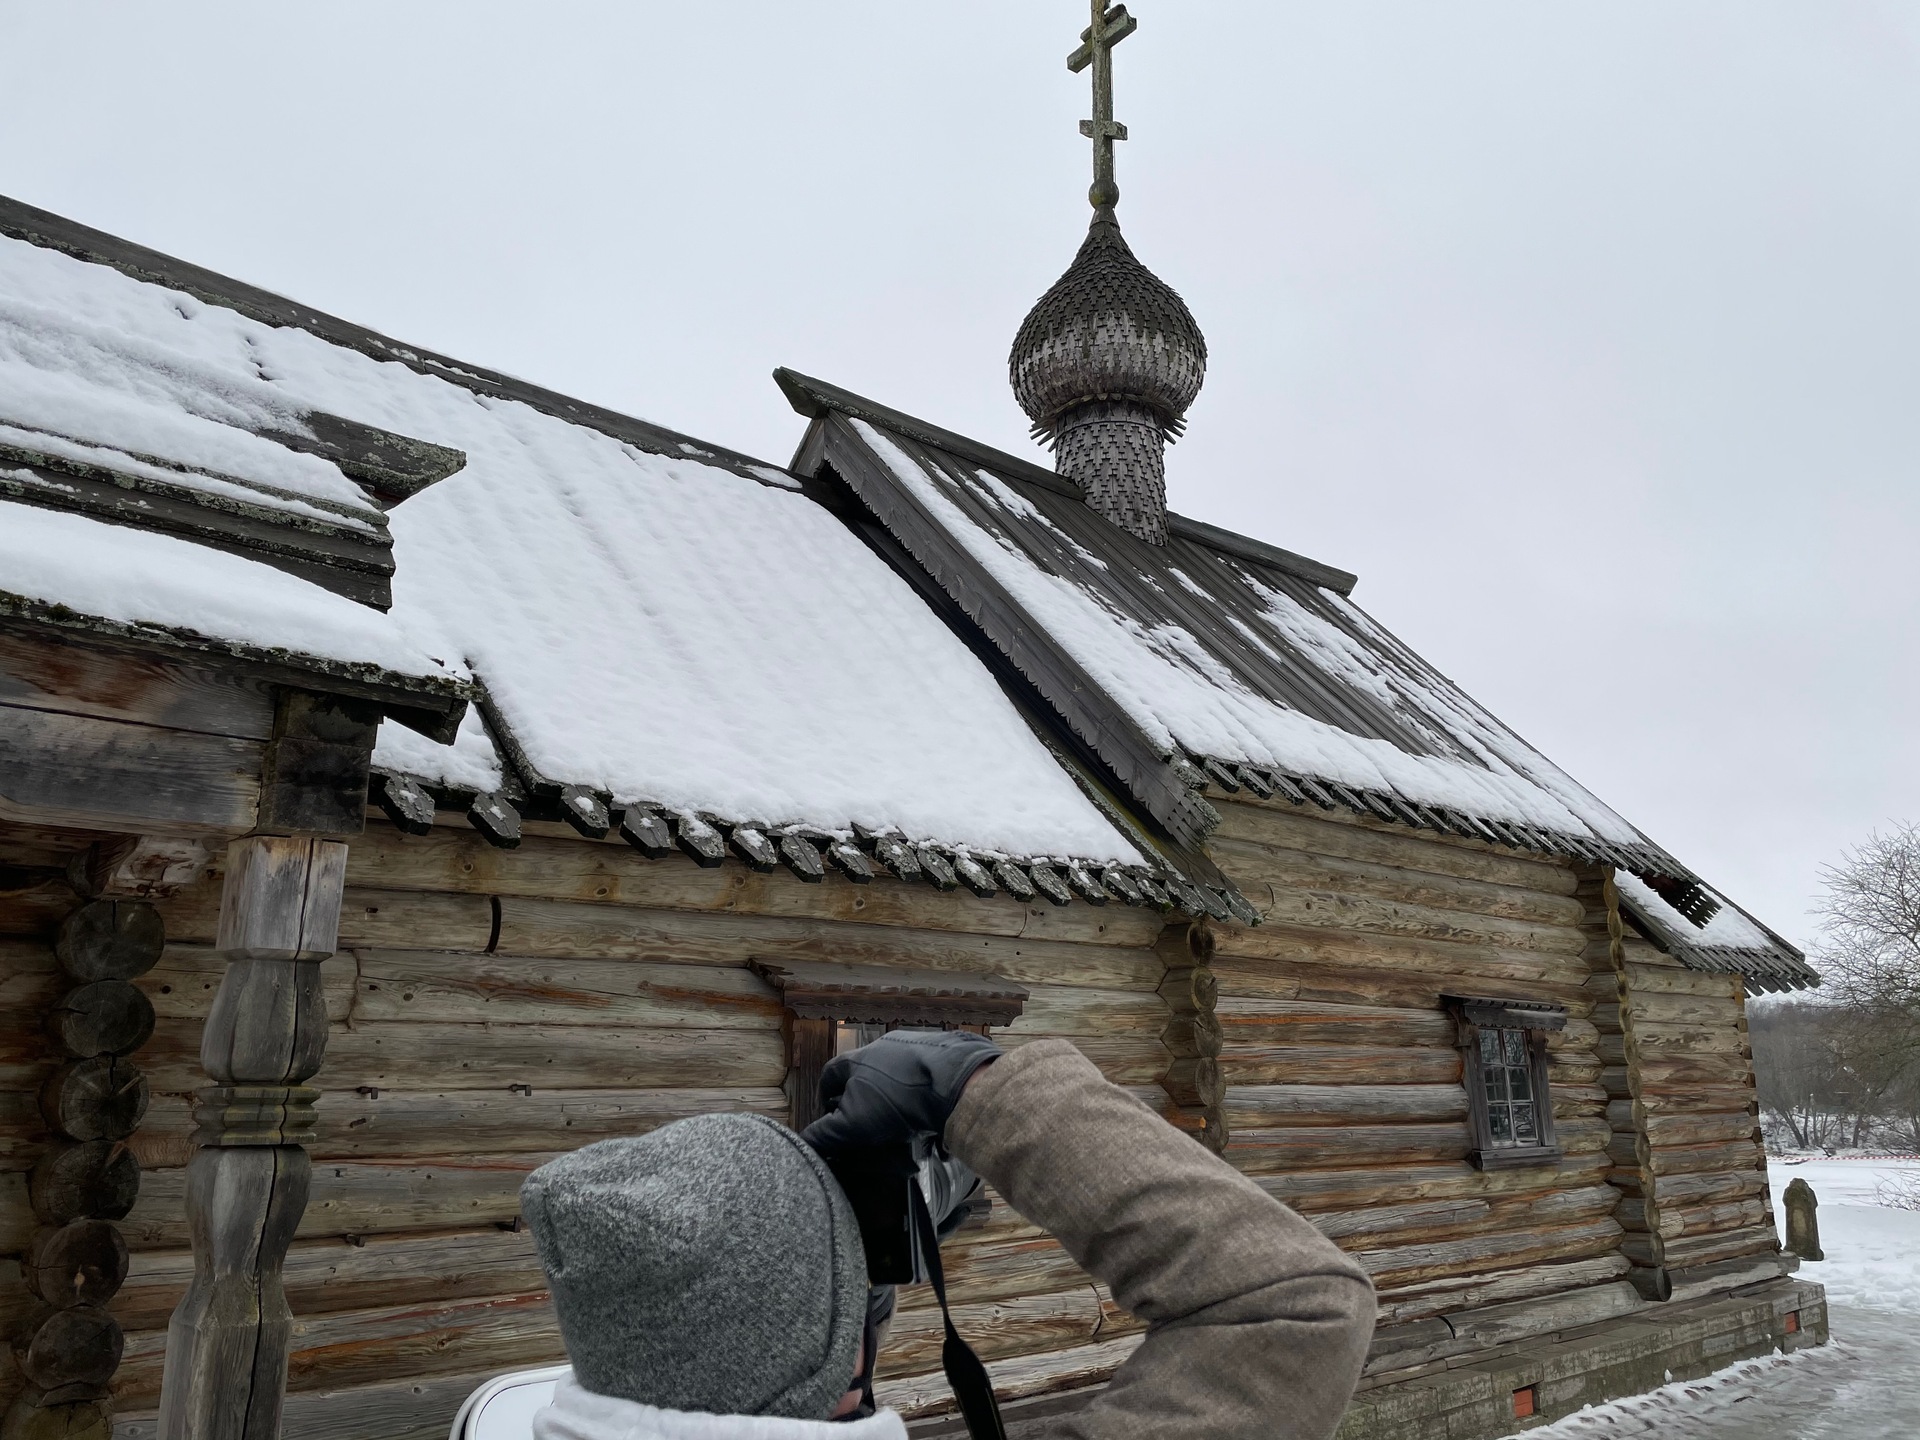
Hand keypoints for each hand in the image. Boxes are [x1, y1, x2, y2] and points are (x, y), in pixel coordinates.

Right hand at [802, 1029, 1000, 1157]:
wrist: (953, 1082)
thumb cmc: (896, 1102)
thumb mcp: (852, 1126)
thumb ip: (824, 1135)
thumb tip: (802, 1144)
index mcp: (857, 1060)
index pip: (830, 1075)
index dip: (825, 1097)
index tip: (830, 1116)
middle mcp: (883, 1047)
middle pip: (864, 1075)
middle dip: (862, 1100)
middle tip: (867, 1124)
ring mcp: (914, 1048)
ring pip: (895, 1077)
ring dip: (893, 1100)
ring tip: (900, 1126)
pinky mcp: (942, 1056)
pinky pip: (924, 1080)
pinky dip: (921, 1098)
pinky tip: (928, 1119)